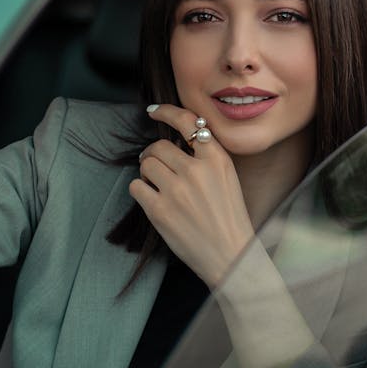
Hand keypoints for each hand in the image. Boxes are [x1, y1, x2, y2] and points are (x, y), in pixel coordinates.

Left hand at [129, 105, 254, 286]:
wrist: (230, 256)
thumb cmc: (229, 216)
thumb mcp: (227, 177)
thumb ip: (206, 156)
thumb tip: (175, 139)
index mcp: (217, 160)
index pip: (188, 122)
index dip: (166, 112)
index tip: (153, 111)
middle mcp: (196, 171)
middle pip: (159, 146)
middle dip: (153, 153)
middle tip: (155, 164)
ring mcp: (177, 191)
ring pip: (146, 165)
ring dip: (147, 173)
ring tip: (158, 185)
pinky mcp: (160, 211)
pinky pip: (136, 187)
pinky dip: (141, 190)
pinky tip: (153, 199)